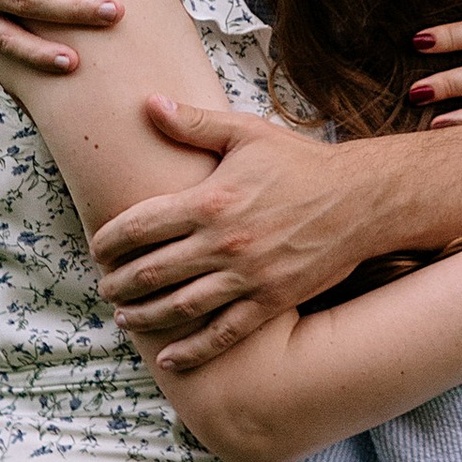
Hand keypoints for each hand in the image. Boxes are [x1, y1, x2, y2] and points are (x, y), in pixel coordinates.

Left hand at [90, 104, 366, 370]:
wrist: (362, 199)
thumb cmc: (302, 162)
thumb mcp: (247, 133)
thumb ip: (194, 123)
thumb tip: (148, 103)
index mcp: (210, 199)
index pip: (139, 226)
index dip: (109, 241)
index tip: (98, 248)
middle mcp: (223, 242)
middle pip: (151, 272)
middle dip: (119, 284)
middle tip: (105, 287)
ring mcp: (248, 276)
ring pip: (179, 307)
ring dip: (144, 316)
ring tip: (125, 318)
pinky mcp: (271, 301)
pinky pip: (222, 333)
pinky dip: (191, 350)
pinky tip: (169, 358)